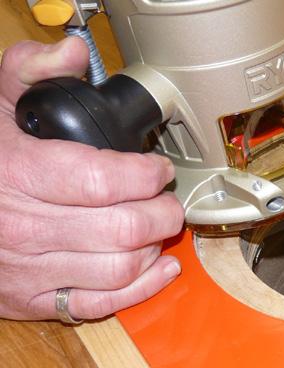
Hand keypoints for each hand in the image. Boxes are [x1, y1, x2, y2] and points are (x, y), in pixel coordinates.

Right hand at [0, 37, 183, 321]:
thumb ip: (30, 71)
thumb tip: (74, 52)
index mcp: (19, 173)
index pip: (102, 181)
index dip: (146, 175)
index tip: (159, 169)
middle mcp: (25, 227)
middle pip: (122, 229)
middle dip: (162, 213)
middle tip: (169, 201)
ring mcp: (30, 269)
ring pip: (119, 269)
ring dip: (155, 248)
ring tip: (160, 228)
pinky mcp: (33, 300)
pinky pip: (100, 304)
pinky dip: (142, 289)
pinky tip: (161, 268)